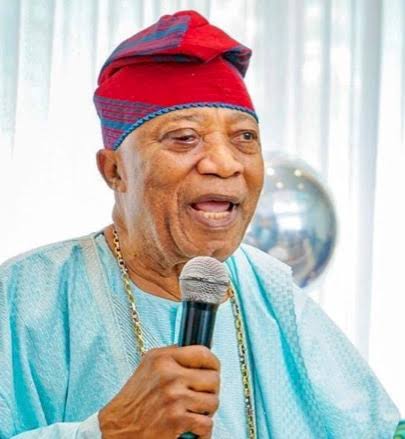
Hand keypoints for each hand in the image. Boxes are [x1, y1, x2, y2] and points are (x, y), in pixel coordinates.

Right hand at [99, 345, 219, 437]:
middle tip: (200, 398)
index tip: (213, 372)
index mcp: (163, 358)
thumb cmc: (133, 400)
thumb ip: (171, 356)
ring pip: (213, 402)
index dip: (213, 364)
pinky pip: (207, 424)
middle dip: (210, 391)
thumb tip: (197, 354)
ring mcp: (173, 397)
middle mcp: (169, 374)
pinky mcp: (176, 420)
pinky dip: (203, 432)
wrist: (116, 429)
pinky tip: (193, 430)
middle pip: (213, 379)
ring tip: (193, 413)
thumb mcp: (148, 366)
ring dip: (206, 412)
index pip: (203, 353)